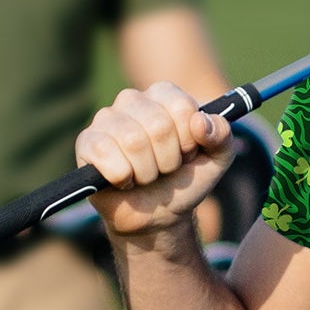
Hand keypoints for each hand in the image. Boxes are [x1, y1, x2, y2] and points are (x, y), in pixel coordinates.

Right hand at [76, 82, 239, 239]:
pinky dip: (122, 177)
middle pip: (158, 125)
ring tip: (145, 176)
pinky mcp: (87, 142)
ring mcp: (106, 118)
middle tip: (164, 169)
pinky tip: (124, 180)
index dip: (189, 140)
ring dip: (147, 172)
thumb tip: (200, 122)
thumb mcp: (217, 159)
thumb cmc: (184, 180)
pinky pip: (105, 154)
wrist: (157, 215)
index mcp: (164, 95)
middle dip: (168, 160)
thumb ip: (222, 135)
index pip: (182, 107)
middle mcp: (132, 99)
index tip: (186, 153)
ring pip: (132, 141)